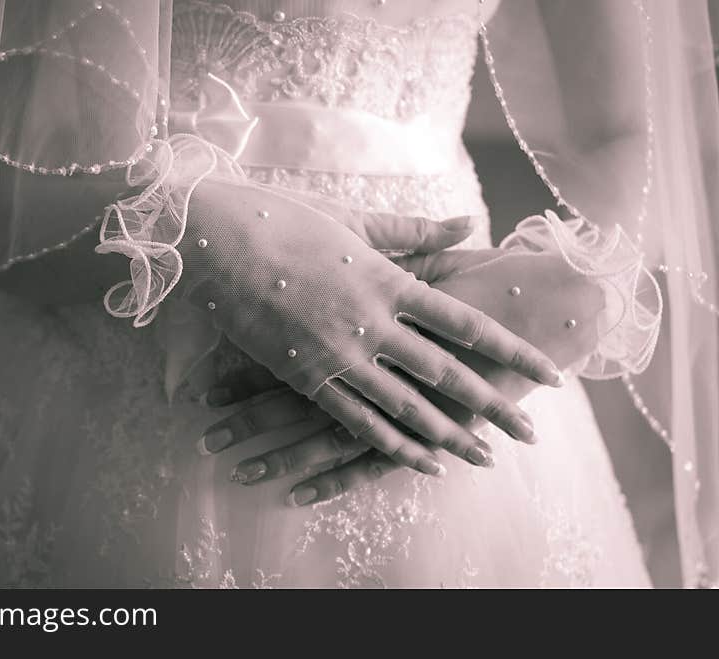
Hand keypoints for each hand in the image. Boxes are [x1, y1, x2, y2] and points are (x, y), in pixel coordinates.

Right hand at [202, 247, 603, 504]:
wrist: (219, 241)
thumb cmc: (287, 220)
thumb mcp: (356, 222)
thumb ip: (416, 231)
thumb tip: (467, 222)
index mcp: (388, 280)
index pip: (465, 322)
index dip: (510, 349)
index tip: (547, 371)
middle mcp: (371, 323)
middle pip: (445, 373)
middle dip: (492, 406)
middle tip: (530, 433)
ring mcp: (337, 354)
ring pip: (404, 406)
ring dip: (447, 436)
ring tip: (484, 458)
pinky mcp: (304, 376)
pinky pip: (354, 419)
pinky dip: (389, 443)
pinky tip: (420, 462)